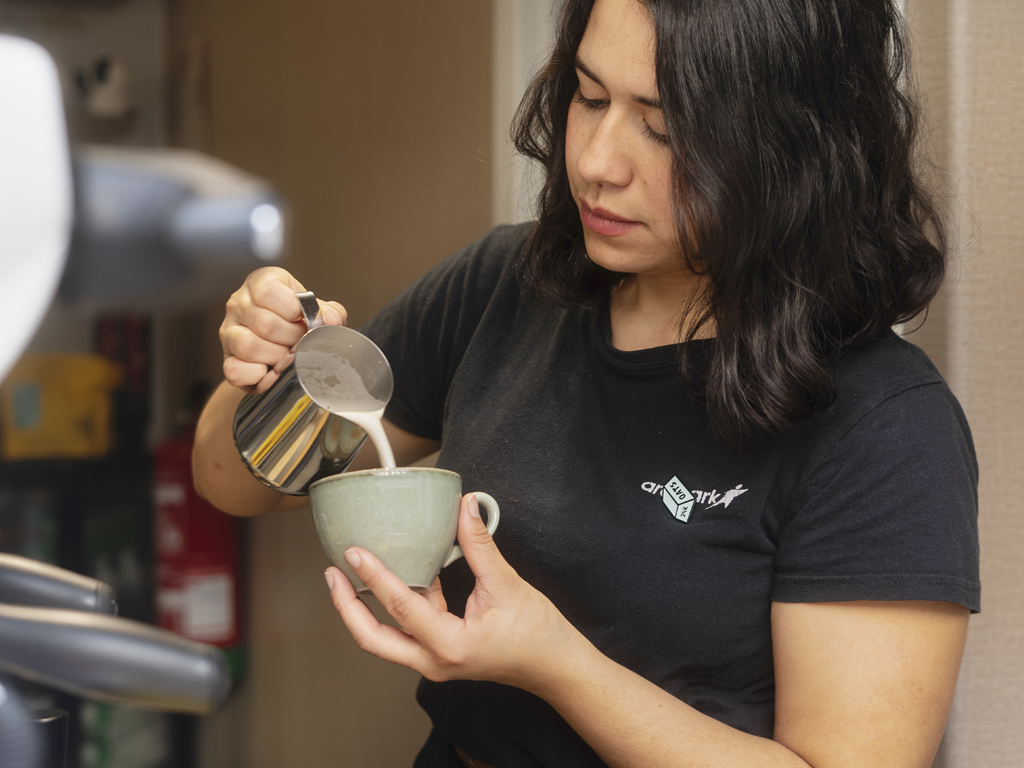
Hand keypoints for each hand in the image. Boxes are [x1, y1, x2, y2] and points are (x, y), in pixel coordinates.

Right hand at [220, 266, 347, 392]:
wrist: (280, 343)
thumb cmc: (296, 321)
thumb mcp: (316, 309)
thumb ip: (329, 312)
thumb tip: (330, 319)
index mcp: (260, 282)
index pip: (269, 292)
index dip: (293, 311)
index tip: (305, 321)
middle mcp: (239, 303)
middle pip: (264, 323)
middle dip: (291, 338)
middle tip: (300, 342)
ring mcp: (228, 331)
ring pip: (248, 346)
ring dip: (276, 357)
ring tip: (287, 355)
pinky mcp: (226, 358)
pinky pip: (235, 370)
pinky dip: (257, 375)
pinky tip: (270, 370)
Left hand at [326, 494, 584, 693]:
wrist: (555, 666)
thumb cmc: (537, 634)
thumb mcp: (507, 585)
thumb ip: (480, 545)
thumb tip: (466, 505)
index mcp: (449, 646)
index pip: (401, 607)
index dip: (375, 576)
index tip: (355, 552)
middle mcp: (434, 661)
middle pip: (373, 639)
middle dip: (347, 607)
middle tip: (332, 573)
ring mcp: (435, 661)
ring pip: (385, 639)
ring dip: (364, 609)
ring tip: (347, 575)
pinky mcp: (440, 652)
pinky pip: (407, 631)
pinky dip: (395, 606)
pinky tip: (395, 576)